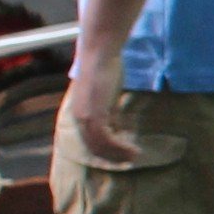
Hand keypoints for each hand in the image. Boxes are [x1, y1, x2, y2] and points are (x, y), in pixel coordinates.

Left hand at [66, 56, 134, 172]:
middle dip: (112, 157)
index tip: (121, 155)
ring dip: (118, 154)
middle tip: (129, 160)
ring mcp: (85, 117)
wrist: (99, 53)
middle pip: (94, 147)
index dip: (105, 152)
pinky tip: (132, 148)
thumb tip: (116, 127)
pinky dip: (119, 147)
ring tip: (134, 156)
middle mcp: (79, 118)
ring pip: (100, 146)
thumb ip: (108, 112)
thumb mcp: (106, 95)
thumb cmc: (104, 68)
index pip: (89, 141)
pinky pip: (106, 139)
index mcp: (79, 113)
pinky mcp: (94, 114)